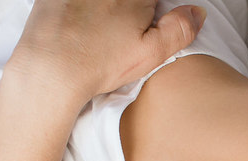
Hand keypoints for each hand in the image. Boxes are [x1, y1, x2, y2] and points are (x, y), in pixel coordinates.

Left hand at [6, 0, 204, 100]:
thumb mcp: (151, 54)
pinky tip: (80, 26)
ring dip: (106, 13)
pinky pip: (78, 3)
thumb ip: (179, 30)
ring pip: (104, 4)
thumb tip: (198, 12)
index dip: (150, 13)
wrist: (50, 67)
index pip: (153, 1)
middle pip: (130, 2)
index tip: (143, 28)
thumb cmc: (100, 64)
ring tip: (100, 34)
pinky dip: (83, 10)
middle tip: (120, 34)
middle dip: (130, 13)